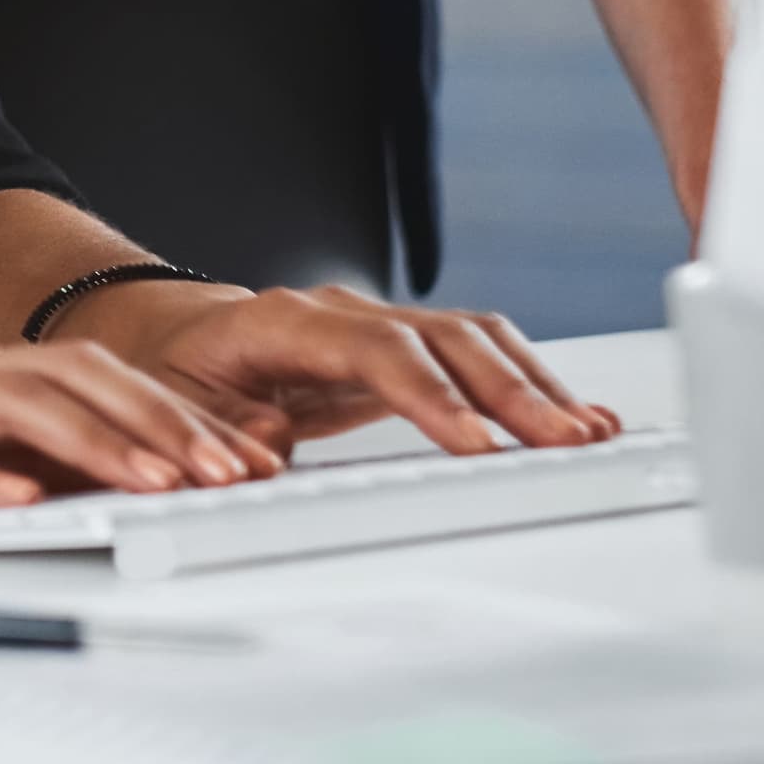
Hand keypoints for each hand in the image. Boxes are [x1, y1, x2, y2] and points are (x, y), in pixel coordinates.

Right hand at [0, 320, 278, 513]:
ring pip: (20, 407)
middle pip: (80, 383)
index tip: (252, 455)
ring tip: (161, 484)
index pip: (99, 383)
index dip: (181, 417)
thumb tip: (85, 487)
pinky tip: (16, 500)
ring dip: (100, 445)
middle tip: (241, 472)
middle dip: (169, 428)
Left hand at [66, 280, 620, 457]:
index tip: (477, 445)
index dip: (430, 394)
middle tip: (566, 444)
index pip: (372, 349)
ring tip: (591, 435)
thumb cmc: (173, 371)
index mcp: (281, 321)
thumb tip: (267, 451)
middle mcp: (340, 312)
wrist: (172, 335)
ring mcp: (377, 324)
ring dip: (533, 385)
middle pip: (440, 339)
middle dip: (508, 391)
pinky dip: (528, 383)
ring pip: (471, 339)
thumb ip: (219, 428)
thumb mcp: (172, 405)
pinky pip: (475, 356)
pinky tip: (573, 419)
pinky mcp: (404, 349)